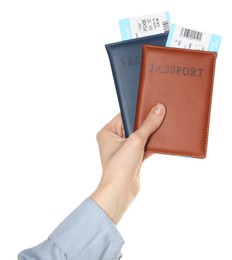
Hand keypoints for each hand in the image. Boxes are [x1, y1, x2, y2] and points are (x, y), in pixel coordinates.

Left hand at [91, 103, 165, 223]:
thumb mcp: (136, 141)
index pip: (124, 115)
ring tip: (163, 127)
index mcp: (107, 132)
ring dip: (150, 134)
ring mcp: (123, 150)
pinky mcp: (132, 158)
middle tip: (160, 114)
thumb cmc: (120, 166)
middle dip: (146, 123)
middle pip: (134, 126)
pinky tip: (162, 141)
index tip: (152, 104)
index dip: (138, 111)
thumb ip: (148, 125)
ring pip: (140, 137)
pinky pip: (144, 147)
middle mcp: (114, 140)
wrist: (120, 192)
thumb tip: (158, 109)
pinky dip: (152, 145)